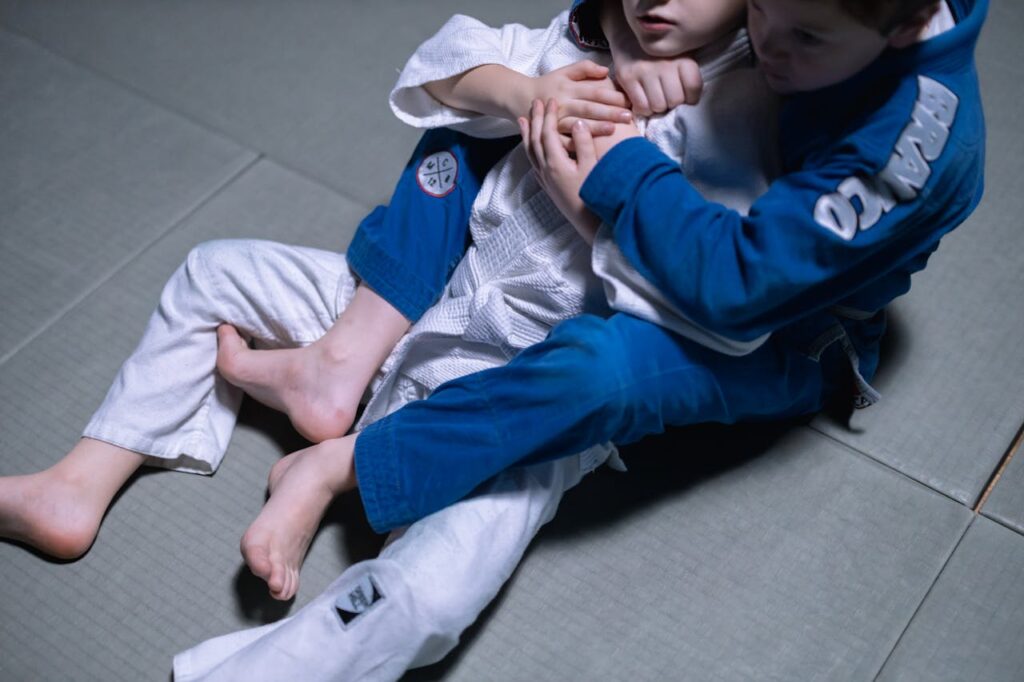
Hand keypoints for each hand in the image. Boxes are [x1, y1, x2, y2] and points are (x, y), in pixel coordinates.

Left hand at [519, 98, 638, 243]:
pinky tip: (532, 149)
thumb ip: (584, 144)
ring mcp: (545, 180)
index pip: (548, 133)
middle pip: (536, 140)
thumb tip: (578, 123)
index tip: (551, 101)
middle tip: (536, 102)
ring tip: (524, 120)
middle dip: (536, 119)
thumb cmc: (594, 196)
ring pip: (531, 152)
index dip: (549, 116)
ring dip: (527, 134)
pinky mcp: (548, 187)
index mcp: (556, 163)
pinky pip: (534, 163)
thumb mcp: (592, 168)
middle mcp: (546, 171)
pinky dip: (531, 151)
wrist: (588, 224)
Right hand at [523, 61, 631, 138]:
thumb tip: (605, 71)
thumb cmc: (550, 85)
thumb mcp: (564, 71)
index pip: (594, 91)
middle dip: (609, 112)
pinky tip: (590, 148)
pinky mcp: (550, 135)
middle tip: (628, 117)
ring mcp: (556, 120)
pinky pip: (563, 141)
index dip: (611, 96)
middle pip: (588, 108)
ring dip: (595, 128)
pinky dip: (576, 144)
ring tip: (613, 131)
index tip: (628, 101)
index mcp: (568, 87)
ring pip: (577, 125)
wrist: (522, 99)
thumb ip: (584, 68)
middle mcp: (562, 103)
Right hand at [599, 1, 702, 114]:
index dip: (690, 98)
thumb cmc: (660, 51)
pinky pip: (641, 106)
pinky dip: (643, 108)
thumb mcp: (680, 55)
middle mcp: (665, 64)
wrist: (629, 33)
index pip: (694, 87)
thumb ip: (686, 75)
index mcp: (682, 57)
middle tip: (666, 97)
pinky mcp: (627, 77)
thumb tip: (688, 103)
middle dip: (671, 103)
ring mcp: (645, 71)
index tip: (684, 95)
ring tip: (654, 98)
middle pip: (675, 100)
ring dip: (657, 107)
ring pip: (658, 106)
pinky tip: (643, 100)